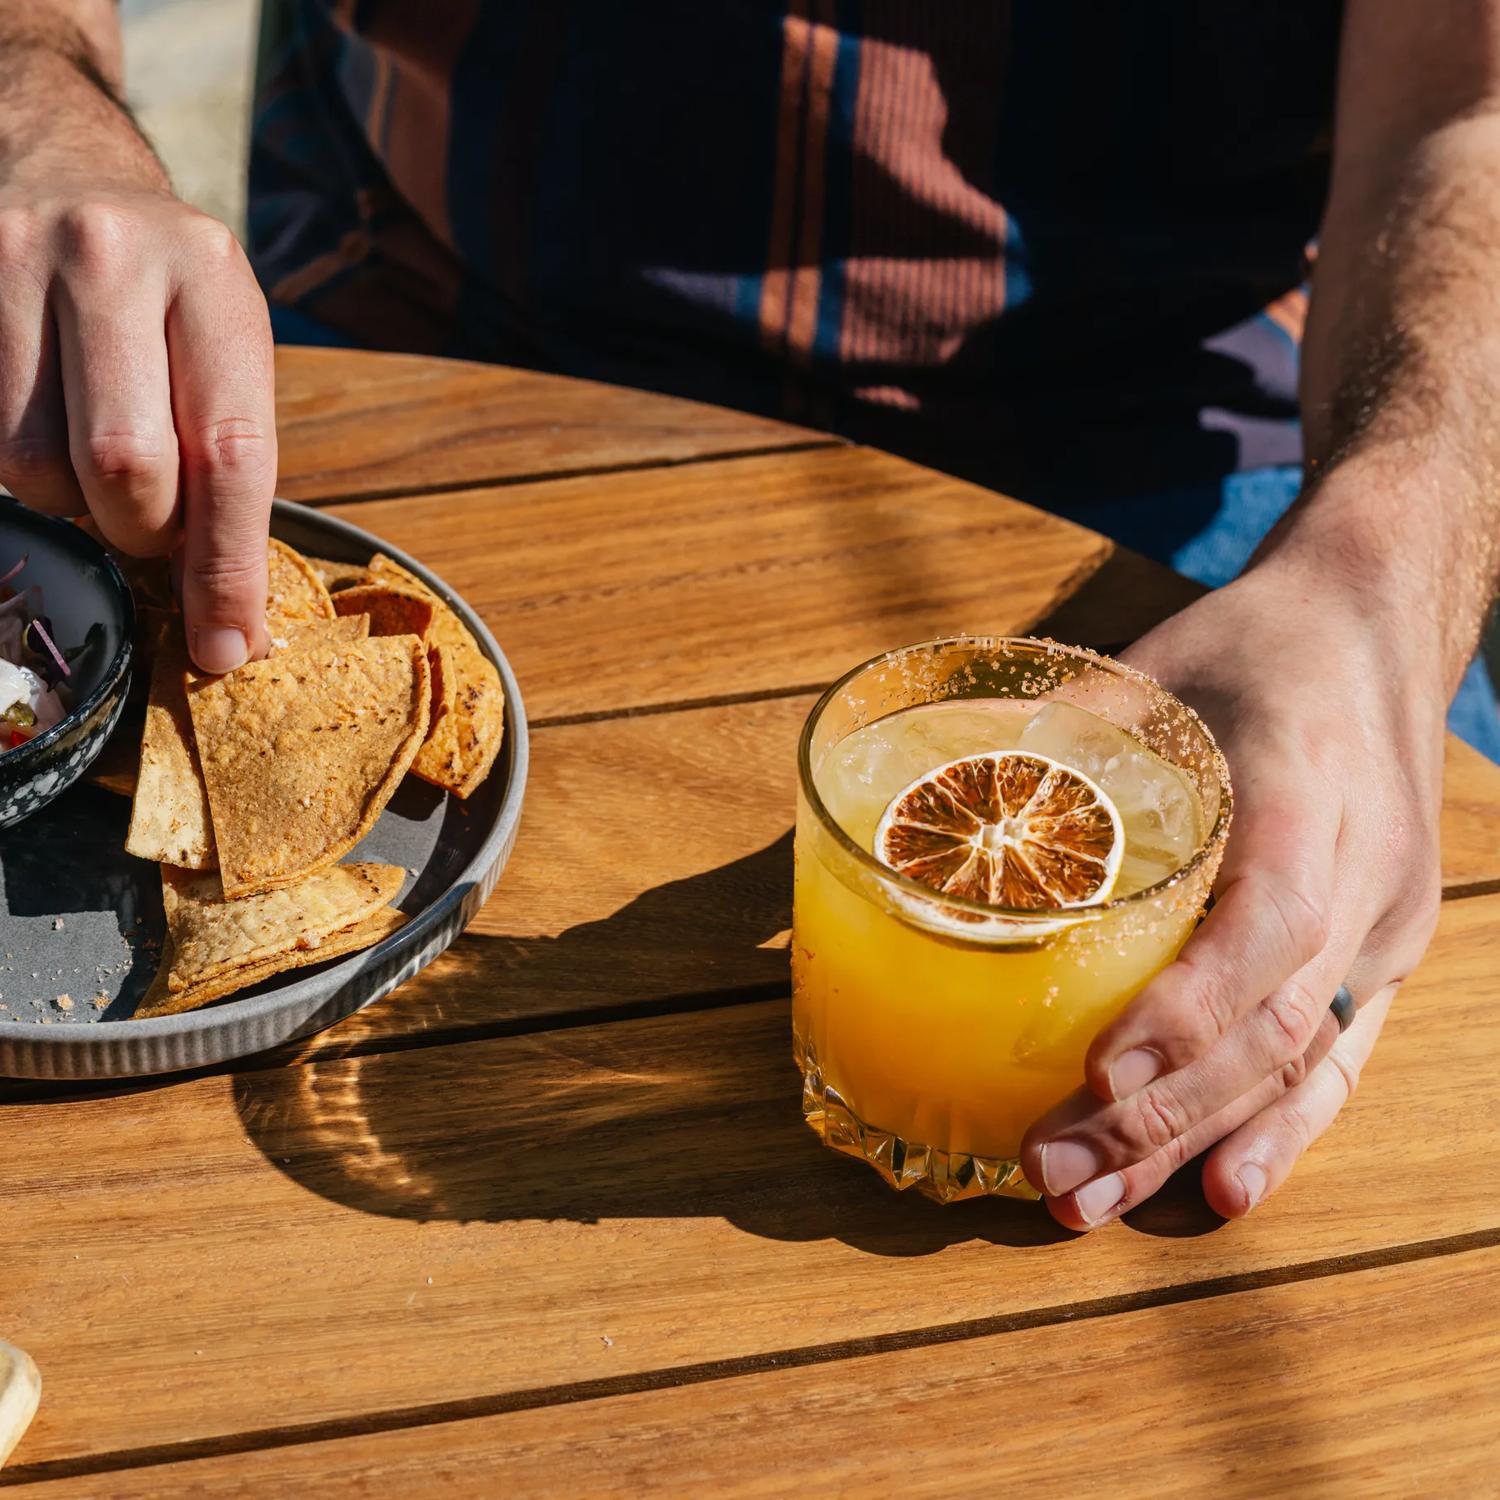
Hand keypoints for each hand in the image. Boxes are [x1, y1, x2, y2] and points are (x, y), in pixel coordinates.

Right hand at [0, 181, 275, 670]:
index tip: (229, 643)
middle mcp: (113, 256)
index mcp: (211, 278)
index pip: (231, 452)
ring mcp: (13, 258)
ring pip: (35, 464)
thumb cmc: (162, 285)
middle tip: (150, 524)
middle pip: (124, 466)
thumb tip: (231, 616)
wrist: (58, 159)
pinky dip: (21, 465)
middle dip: (142, 531)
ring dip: (70, 501)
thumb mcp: (222, 342)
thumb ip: (230, 458)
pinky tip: (45, 427)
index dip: (228, 565)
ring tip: (93, 456)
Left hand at [1020, 556, 1445, 1227]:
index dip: (1186, 1006)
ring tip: (1093, 1205)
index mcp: (1309, 783)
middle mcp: (1365, 869)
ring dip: (1193, 1142)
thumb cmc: (1248, 648)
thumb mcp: (1153, 668)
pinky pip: (1336, 1060)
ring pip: (1298, 1058)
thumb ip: (1059, 739)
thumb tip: (935, 809)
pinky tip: (1220, 1193)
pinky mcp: (1381, 953)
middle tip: (1053, 1168)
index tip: (1097, 1072)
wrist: (1368, 634)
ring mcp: (1384, 922)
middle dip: (1160, 1112)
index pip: (1267, 918)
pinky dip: (1277, 1133)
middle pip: (1274, 1018)